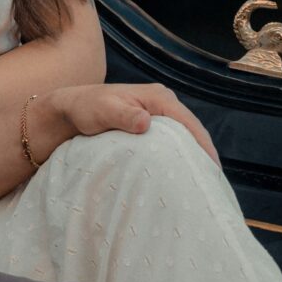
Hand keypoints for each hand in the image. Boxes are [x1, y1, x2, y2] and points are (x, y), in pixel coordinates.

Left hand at [38, 82, 218, 167]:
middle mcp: (163, 103)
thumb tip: (146, 123)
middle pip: (192, 131)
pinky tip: (183, 174)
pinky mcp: (151, 126)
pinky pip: (172, 142)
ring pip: (184, 138)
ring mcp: (158, 115)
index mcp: (158, 97)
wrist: (69, 111)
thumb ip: (123, 116)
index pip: (188, 123)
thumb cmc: (85, 108)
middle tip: (212, 183)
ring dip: (193, 157)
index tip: (212, 169)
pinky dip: (180, 156)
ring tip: (203, 183)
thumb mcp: (103, 111)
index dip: (203, 145)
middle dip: (204, 154)